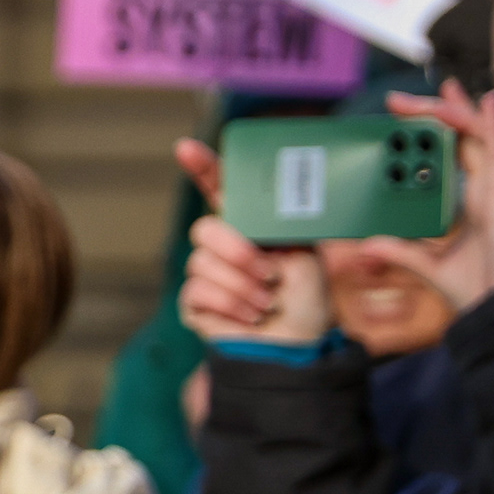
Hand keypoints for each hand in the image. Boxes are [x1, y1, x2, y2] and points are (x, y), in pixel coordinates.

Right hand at [172, 145, 330, 344]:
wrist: (299, 345)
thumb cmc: (307, 300)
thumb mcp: (304, 252)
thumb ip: (279, 225)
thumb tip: (264, 203)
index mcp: (252, 226)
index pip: (221, 190)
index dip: (203, 168)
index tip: (186, 148)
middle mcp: (226, 247)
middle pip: (205, 229)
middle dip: (237, 251)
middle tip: (268, 273)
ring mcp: (208, 275)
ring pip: (202, 264)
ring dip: (242, 286)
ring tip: (267, 302)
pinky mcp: (196, 304)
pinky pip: (198, 292)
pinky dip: (231, 306)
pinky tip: (251, 316)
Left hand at [368, 82, 493, 312]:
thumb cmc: (479, 288)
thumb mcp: (427, 265)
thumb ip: (400, 251)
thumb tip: (368, 245)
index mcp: (471, 201)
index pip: (453, 154)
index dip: (437, 130)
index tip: (409, 115)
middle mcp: (486, 190)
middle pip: (464, 138)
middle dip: (438, 112)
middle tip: (401, 100)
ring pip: (481, 137)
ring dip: (457, 111)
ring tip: (438, 89)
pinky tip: (487, 102)